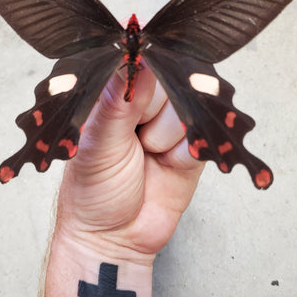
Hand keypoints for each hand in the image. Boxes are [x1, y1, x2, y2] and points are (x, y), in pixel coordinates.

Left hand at [56, 61, 204, 262]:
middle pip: (169, 75)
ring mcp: (168, 121)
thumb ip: (116, 102)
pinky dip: (188, 150)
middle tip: (135, 136)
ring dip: (167, 135)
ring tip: (148, 155)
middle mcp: (141, 101)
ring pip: (188, 103)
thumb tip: (134, 59)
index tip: (141, 71)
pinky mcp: (191, 143)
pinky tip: (169, 165)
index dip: (142, 59)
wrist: (115, 239)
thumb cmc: (93, 191)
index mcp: (108, 93)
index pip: (133, 56)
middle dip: (153, 109)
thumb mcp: (97, 144)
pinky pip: (203, 132)